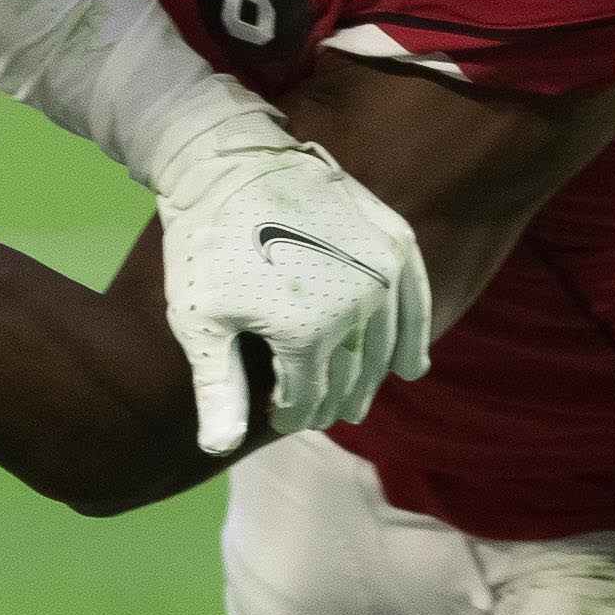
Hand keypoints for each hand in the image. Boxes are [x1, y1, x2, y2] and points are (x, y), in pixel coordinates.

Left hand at [143, 92, 432, 452]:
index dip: (293, 413)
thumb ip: (217, 389)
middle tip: (323, 415)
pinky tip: (410, 366)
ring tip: (357, 398)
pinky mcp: (393, 240)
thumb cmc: (205, 245)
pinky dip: (412, 337)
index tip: (281, 418)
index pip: (308, 396)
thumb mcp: (200, 320)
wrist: (230, 163)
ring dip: (370, 376)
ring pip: (382, 344)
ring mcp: (381, 272)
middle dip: (332, 399)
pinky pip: (414, 301)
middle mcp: (357, 308)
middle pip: (349, 374)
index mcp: (308, 334)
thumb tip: (217, 451)